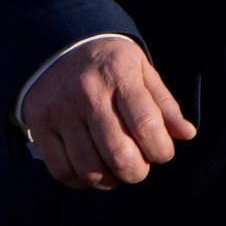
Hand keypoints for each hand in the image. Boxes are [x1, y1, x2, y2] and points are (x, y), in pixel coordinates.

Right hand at [20, 37, 195, 190]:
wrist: (59, 44)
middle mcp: (88, 94)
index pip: (146, 125)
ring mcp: (61, 111)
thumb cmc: (109, 63)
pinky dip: (80, 181)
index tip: (163, 153)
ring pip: (89, 166)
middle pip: (118, 153)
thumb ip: (164, 104)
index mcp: (120, 76)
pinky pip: (61, 169)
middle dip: (137, 171)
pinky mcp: (39, 124)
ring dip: (110, 180)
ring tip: (118, 172)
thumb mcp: (142, 70)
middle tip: (140, 168)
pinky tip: (92, 173)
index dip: (161, 150)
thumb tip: (186, 134)